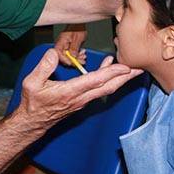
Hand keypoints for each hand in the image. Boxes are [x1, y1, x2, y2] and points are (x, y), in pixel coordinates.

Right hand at [17, 49, 142, 130]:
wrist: (33, 122)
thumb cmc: (33, 103)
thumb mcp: (31, 83)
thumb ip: (43, 67)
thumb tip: (53, 52)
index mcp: (70, 92)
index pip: (95, 81)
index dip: (111, 73)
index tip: (125, 66)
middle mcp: (80, 97)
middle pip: (108, 87)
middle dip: (126, 78)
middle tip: (141, 68)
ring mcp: (83, 100)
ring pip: (106, 89)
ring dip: (121, 78)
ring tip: (133, 67)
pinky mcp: (82, 100)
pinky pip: (100, 89)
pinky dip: (109, 79)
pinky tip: (111, 68)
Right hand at [54, 24, 87, 64]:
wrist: (80, 24)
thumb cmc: (77, 27)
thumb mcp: (77, 38)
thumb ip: (74, 47)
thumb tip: (73, 56)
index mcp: (61, 42)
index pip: (58, 53)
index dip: (64, 59)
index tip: (71, 63)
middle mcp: (62, 46)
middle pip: (64, 57)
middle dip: (74, 60)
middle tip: (81, 61)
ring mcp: (66, 48)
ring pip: (70, 57)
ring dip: (77, 58)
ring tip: (84, 56)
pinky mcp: (70, 49)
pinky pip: (73, 55)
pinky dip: (78, 56)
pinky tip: (82, 54)